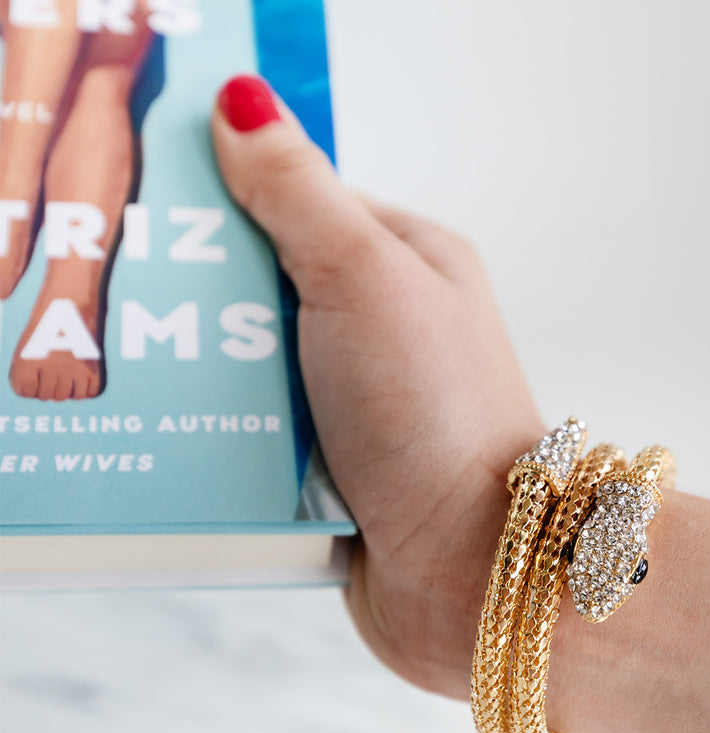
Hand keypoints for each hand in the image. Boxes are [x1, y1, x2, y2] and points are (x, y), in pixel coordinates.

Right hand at [211, 76, 544, 699]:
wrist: (470, 565)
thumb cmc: (434, 414)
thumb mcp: (366, 277)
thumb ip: (299, 193)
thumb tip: (243, 107)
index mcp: (411, 264)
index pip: (302, 205)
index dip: (230, 204)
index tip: (161, 218)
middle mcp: (391, 331)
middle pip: (269, 291)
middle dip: (214, 304)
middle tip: (157, 313)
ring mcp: (363, 405)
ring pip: (256, 370)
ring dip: (217, 381)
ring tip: (175, 388)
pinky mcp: (337, 471)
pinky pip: (260, 440)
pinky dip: (231, 440)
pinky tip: (201, 443)